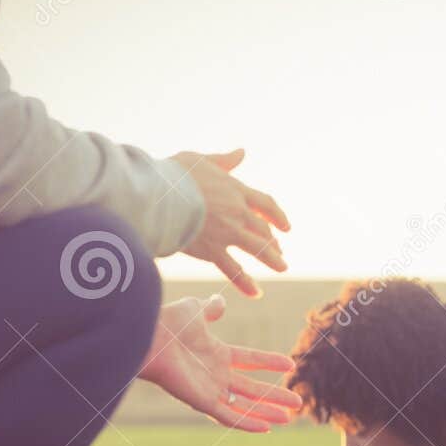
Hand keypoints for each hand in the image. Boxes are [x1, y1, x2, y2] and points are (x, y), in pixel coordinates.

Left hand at [138, 295, 300, 431]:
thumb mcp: (196, 310)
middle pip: (252, 389)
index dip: (270, 362)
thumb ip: (211, 307)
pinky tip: (267, 428)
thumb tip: (220, 300)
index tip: (290, 364)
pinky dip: (248, 422)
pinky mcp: (202, 401)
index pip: (250, 360)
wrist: (148, 337)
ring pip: (244, 406)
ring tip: (288, 419)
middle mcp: (214, 374)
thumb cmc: (168, 322)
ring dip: (266, 412)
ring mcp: (209, 389)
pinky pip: (228, 416)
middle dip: (275, 396)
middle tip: (297, 403)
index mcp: (216, 353)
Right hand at [172, 148, 288, 297]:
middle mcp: (237, 212)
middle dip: (273, 240)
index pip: (265, 204)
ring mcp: (227, 232)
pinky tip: (256, 292)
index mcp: (236, 190)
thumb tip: (242, 152)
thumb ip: (224, 160)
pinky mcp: (213, 250)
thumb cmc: (175, 174)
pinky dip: (246, 283)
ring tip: (282, 268)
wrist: (160, 193)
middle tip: (279, 250)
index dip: (277, 215)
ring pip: (257, 248)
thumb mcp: (202, 160)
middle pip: (263, 229)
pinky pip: (234, 270)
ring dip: (272, 259)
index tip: (286, 226)